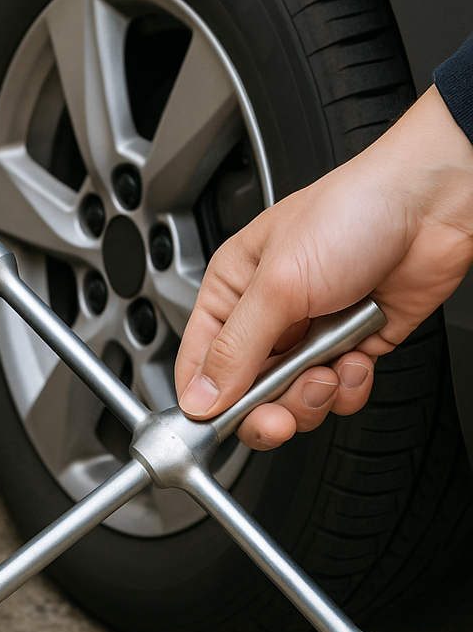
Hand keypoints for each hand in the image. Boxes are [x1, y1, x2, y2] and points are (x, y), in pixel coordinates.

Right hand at [175, 85, 472, 448]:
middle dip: (266, 410)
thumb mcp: (278, 286)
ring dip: (314, 396)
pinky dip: (349, 387)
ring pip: (293, 399)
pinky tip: (356, 358)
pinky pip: (338, 392)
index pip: (200, 360)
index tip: (216, 425)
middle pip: (246, 391)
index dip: (204, 398)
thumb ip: (236, 349)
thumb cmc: (350, 213)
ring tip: (329, 369)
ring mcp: (309, 333)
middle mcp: (267, 316)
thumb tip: (200, 397)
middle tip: (278, 418)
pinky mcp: (350, 347)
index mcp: (232, 291)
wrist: (432, 206)